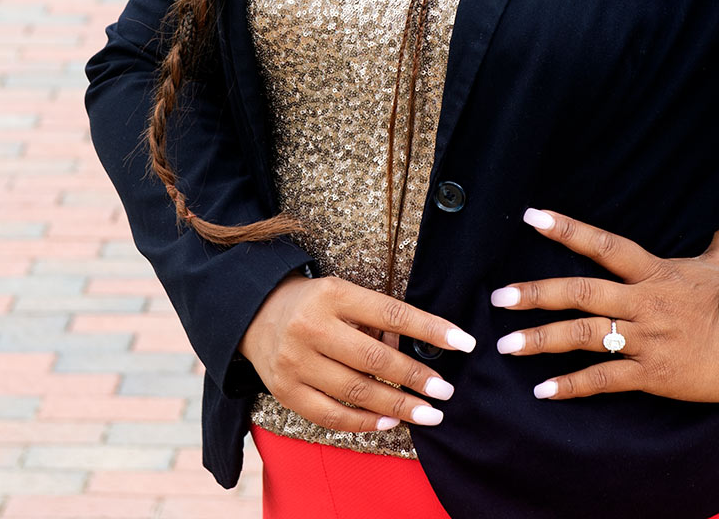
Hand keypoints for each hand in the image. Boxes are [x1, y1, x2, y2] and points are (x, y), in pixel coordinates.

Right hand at [239, 271, 476, 433]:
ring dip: (398, 407)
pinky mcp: (285, 391)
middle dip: (416, 378)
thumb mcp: (342, 294)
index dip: (430, 329)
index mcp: (332, 295)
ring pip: (355, 392)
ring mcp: (295, 362)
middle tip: (446, 391)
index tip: (464, 343)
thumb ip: (376, 320)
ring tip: (429, 414)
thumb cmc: (314, 305)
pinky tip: (390, 424)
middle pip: (374, 359)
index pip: (391, 313)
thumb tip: (420, 354)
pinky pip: (331, 415)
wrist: (254, 315)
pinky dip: (364, 423)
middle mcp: (311, 327)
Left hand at [492, 208, 718, 403]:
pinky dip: (572, 386)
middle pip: (581, 292)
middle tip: (498, 297)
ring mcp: (646, 339)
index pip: (604, 245)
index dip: (567, 229)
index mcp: (655, 272)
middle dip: (536, 294)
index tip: (531, 216)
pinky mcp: (654, 374)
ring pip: (584, 336)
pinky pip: (605, 379)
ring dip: (542, 340)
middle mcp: (643, 302)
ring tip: (506, 345)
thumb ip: (718, 233)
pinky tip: (543, 391)